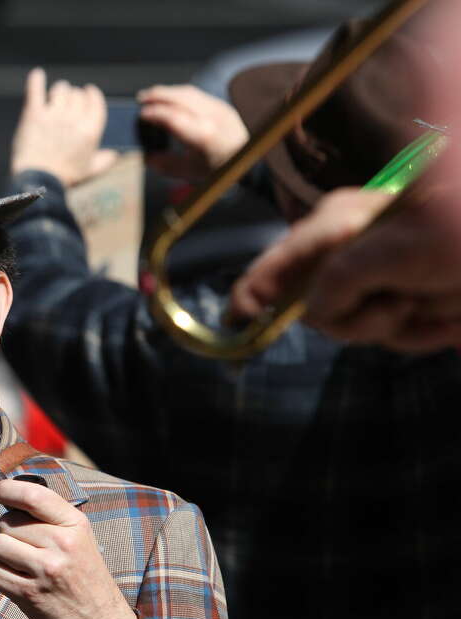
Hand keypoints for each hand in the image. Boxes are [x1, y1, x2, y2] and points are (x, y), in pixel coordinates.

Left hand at [0, 479, 136, 618]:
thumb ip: (50, 517)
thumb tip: (9, 496)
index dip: (7, 489)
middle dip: (9, 532)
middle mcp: (61, 544)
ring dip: (2, 553)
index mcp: (75, 525)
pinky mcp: (29, 594)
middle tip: (27, 547)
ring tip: (22, 564)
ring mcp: (45, 569)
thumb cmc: (85, 576)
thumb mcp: (80, 538)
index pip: (33, 495)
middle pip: (7, 522)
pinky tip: (15, 579)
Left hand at [11, 68, 117, 187]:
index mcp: (91, 130)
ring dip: (60, 89)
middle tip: (70, 98)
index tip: (88, 91)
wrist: (38, 180)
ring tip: (56, 92)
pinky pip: (36, 90)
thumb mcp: (89, 170)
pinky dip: (36, 80)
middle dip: (74, 94)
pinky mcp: (34, 114)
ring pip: (59, 90)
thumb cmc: (65, 177)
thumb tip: (114, 154)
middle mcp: (74, 118)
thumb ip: (104, 160)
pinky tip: (37, 74)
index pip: (95, 102)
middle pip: (77, 95)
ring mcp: (53, 114)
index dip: (92, 94)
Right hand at [136, 84, 248, 180]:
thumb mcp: (189, 172)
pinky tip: (169, 99)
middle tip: (141, 98)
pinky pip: (197, 94)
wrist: (249, 162)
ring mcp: (219, 109)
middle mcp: (213, 118)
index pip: (175, 117)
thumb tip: (147, 157)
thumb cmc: (219, 169)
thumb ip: (165, 165)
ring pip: (189, 92)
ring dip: (168, 92)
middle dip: (158, 95)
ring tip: (151, 96)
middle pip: (181, 98)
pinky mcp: (221, 105)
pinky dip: (179, 94)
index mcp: (204, 137)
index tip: (141, 115)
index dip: (156, 113)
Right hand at [230, 187, 460, 352]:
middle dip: (356, 321)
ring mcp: (383, 277)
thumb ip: (335, 281)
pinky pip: (397, 336)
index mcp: (340, 225)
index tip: (236, 318)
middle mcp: (355, 250)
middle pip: (318, 309)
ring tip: (436, 305)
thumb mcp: (390, 252)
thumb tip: (313, 312)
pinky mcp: (411, 300)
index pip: (280, 263)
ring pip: (360, 328)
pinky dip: (424, 333)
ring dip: (401, 328)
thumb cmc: (459, 228)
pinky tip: (448, 318)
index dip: (254, 291)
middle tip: (399, 308)